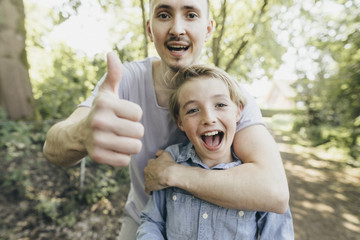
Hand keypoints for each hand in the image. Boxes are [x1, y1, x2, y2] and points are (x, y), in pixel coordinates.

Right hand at [83, 52, 143, 166]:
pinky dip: (123, 156)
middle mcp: (99, 122)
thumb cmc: (101, 111)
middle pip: (139, 131)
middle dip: (134, 131)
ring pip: (135, 147)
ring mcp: (97, 141)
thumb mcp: (107, 92)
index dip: (133, 115)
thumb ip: (114, 74)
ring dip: (130, 144)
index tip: (122, 115)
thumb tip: (111, 53)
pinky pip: (125, 160)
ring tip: (119, 138)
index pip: (138, 113)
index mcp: (105, 104)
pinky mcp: (98, 157)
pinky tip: (113, 149)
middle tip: (121, 128)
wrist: (77, 134)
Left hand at [144, 150, 176, 193]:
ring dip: (151, 181)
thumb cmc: (168, 164)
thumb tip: (156, 154)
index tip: (159, 168)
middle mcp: (147, 170)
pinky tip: (152, 191)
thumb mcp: (165, 154)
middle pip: (148, 171)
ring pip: (147, 179)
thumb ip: (160, 152)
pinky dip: (149, 190)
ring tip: (157, 183)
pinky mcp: (148, 186)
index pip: (151, 163)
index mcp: (150, 163)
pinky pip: (147, 189)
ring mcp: (147, 178)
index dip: (155, 166)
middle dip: (151, 173)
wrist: (170, 174)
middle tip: (158, 175)